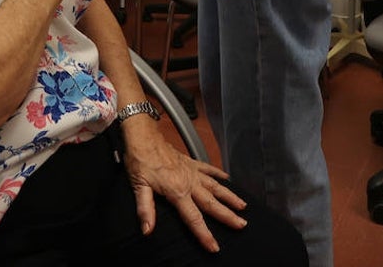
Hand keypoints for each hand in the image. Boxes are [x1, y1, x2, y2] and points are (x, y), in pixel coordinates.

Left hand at [123, 130, 245, 251]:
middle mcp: (189, 183)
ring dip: (230, 197)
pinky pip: (209, 169)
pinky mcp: (191, 162)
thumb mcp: (139, 186)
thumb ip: (145, 209)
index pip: (194, 218)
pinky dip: (219, 174)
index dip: (204, 234)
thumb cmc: (140, 160)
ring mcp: (192, 172)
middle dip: (228, 216)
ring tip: (243, 206)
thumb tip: (147, 229)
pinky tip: (228, 179)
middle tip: (242, 225)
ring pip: (216, 187)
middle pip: (212, 203)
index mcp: (177, 191)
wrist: (144, 136)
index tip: (214, 246)